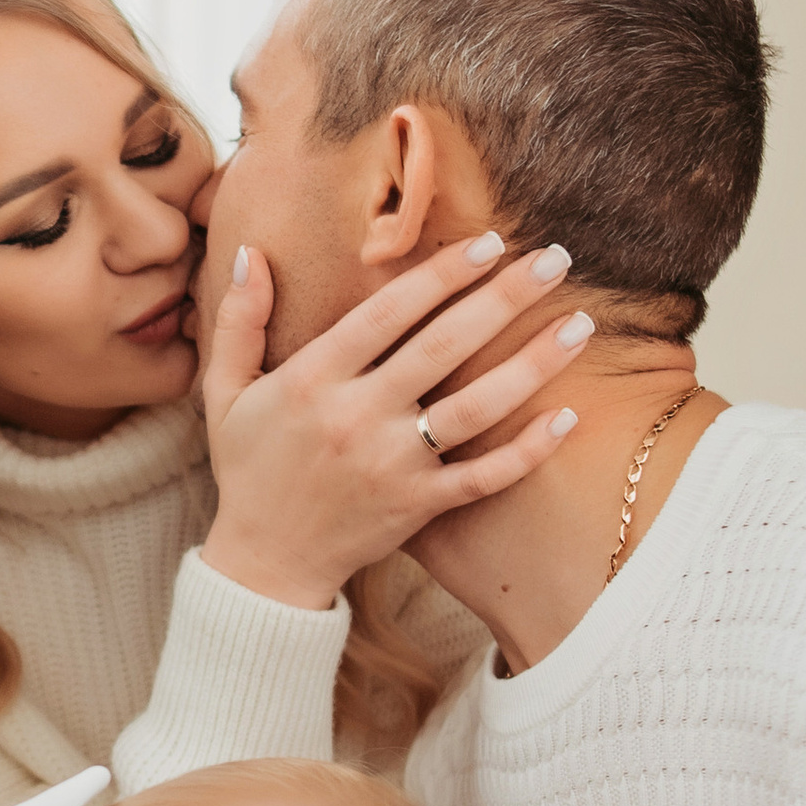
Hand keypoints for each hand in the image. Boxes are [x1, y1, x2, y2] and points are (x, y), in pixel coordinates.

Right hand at [199, 238, 590, 610]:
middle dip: (504, 298)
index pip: (387, 313)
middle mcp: (355, 418)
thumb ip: (239, 321)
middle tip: (556, 260)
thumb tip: (251, 251)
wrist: (263, 564)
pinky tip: (568, 416)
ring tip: (581, 325)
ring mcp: (391, 466)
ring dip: (532, 364)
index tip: (489, 240)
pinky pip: (482, 477)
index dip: (441, 273)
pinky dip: (526, 451)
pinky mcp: (418, 507)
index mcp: (311, 380)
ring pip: (475, 408)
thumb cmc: (248, 469)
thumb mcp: (224, 392)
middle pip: (443, 347)